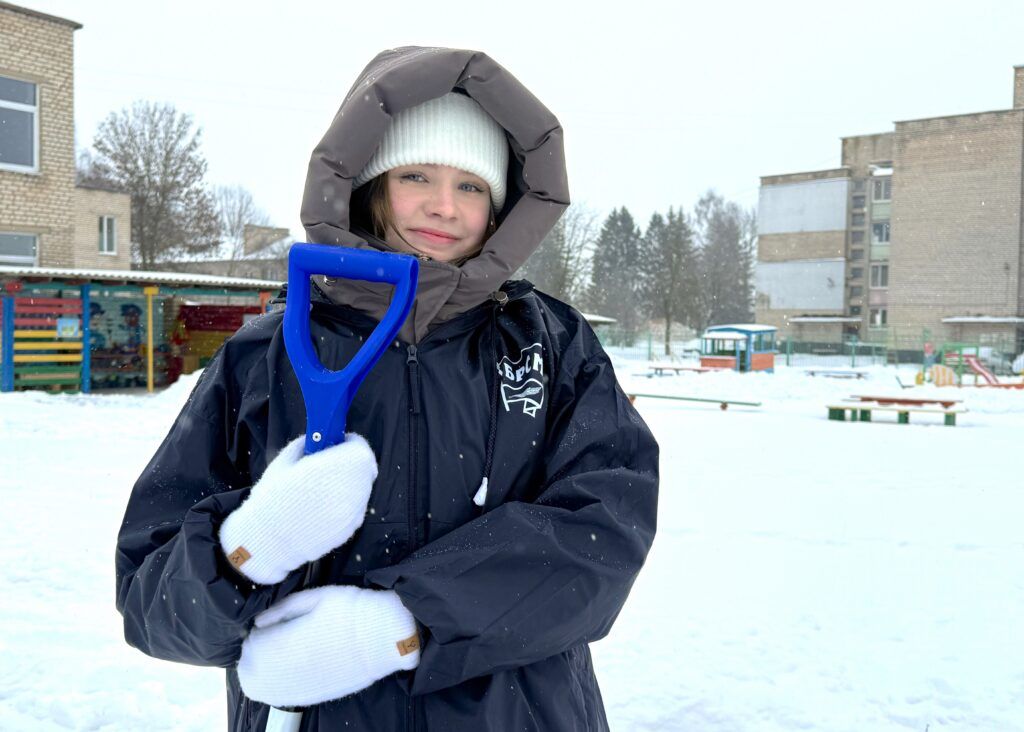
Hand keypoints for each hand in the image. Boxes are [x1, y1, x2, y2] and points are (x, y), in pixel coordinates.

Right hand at [219, 434, 376, 584]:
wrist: (268, 540)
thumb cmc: (273, 497)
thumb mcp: (285, 461)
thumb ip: (306, 445)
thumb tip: (316, 440)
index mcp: (339, 465)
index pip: (360, 447)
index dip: (349, 444)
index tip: (336, 445)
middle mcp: (354, 486)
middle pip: (365, 468)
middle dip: (351, 464)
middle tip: (330, 466)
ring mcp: (355, 510)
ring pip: (362, 488)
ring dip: (349, 484)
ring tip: (322, 489)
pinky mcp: (351, 528)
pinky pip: (355, 508)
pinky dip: (345, 504)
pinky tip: (322, 508)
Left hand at [238, 586, 420, 706]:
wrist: (384, 637)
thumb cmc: (351, 610)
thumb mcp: (315, 597)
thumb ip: (282, 609)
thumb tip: (259, 621)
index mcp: (283, 642)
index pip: (249, 641)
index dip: (257, 628)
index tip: (271, 620)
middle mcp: (283, 672)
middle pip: (247, 666)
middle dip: (255, 649)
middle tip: (273, 634)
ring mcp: (296, 689)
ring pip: (258, 685)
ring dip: (261, 668)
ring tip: (280, 651)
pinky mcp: (309, 698)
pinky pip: (276, 696)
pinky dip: (275, 682)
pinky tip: (291, 666)